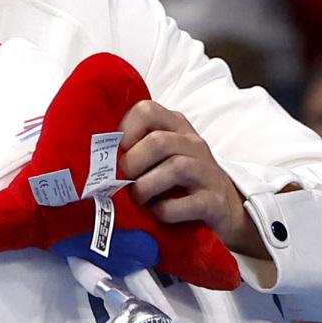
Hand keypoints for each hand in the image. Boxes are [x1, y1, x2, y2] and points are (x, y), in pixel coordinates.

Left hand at [117, 101, 263, 256]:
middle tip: (126, 182)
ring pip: (175, 167)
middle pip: (158, 141)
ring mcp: (207, 172)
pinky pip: (188, 203)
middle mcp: (193, 144)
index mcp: (176, 127)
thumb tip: (95, 158)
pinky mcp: (214, 202)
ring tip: (139, 199)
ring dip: (146, 187)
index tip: (119, 152)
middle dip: (133, 164)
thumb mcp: (161, 156)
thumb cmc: (181, 182)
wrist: (226, 209)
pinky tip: (158, 213)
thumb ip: (136, 148)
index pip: (147, 110)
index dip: (125, 130)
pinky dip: (166, 210)